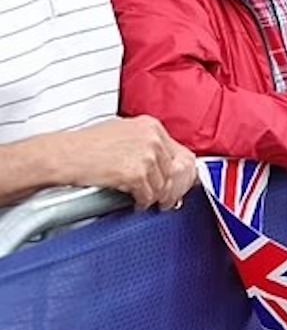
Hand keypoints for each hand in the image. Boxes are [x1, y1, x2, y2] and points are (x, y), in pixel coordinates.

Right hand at [60, 116, 196, 209]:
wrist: (62, 155)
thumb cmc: (84, 145)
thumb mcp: (121, 132)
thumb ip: (144, 142)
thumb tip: (159, 160)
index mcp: (151, 126)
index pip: (180, 153)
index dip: (177, 173)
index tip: (174, 183)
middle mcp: (152, 138)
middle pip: (174, 172)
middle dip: (169, 188)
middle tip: (164, 199)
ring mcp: (146, 155)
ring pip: (162, 186)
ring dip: (155, 197)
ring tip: (147, 201)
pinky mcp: (136, 174)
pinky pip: (148, 195)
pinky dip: (143, 203)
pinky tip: (135, 203)